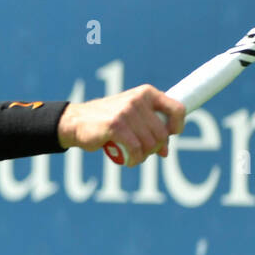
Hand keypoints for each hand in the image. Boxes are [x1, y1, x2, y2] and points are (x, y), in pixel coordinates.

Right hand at [57, 85, 184, 165]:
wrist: (76, 121)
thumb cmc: (107, 121)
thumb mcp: (132, 118)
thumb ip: (150, 129)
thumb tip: (166, 151)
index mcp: (146, 93)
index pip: (178, 109)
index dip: (177, 127)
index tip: (168, 136)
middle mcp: (138, 99)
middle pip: (162, 134)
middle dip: (155, 148)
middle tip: (144, 152)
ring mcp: (127, 111)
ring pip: (150, 144)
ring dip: (144, 156)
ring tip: (134, 157)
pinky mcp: (116, 125)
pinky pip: (136, 149)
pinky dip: (134, 160)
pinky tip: (129, 161)